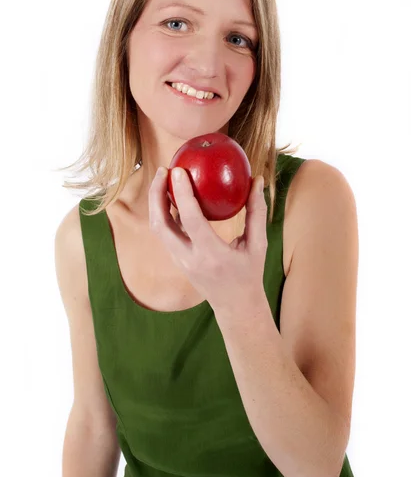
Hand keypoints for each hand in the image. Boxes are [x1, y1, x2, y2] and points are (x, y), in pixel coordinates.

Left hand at [148, 166, 268, 314]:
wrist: (235, 307)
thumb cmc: (249, 274)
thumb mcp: (258, 245)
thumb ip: (256, 212)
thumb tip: (257, 181)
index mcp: (211, 255)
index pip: (190, 220)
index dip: (181, 194)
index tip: (178, 170)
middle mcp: (189, 259)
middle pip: (160, 225)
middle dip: (156, 195)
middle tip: (165, 170)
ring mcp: (179, 261)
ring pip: (157, 229)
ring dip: (156, 202)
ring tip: (164, 178)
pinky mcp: (177, 260)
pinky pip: (165, 233)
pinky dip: (164, 212)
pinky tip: (172, 196)